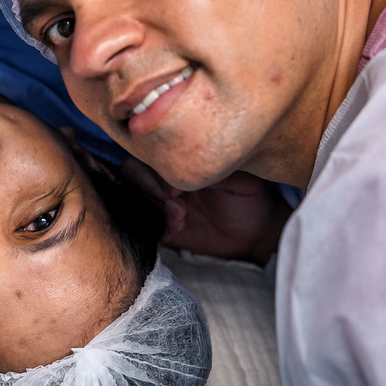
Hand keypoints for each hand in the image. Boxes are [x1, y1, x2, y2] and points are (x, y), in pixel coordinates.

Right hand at [120, 158, 290, 263]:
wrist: (252, 233)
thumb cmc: (247, 199)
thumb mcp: (239, 180)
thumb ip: (215, 169)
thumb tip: (189, 166)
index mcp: (180, 160)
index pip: (150, 151)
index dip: (155, 166)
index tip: (176, 185)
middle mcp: (165, 177)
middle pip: (132, 171)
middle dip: (150, 187)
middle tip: (177, 202)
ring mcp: (160, 201)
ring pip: (135, 197)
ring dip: (154, 208)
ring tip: (181, 217)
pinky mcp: (161, 224)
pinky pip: (144, 223)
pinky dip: (157, 227)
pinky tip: (177, 229)